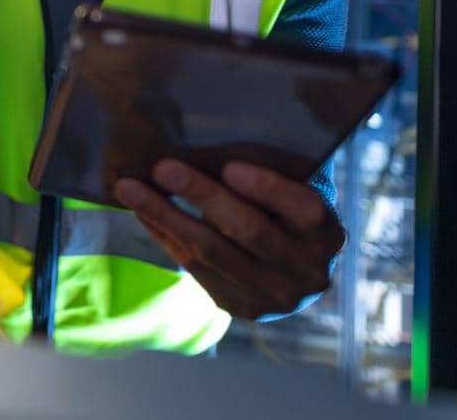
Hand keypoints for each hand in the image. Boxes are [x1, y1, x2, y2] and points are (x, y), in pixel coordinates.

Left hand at [114, 159, 343, 320]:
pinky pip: (195, 268)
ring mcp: (274, 297)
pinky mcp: (241, 307)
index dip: (268, 188)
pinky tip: (142, 211)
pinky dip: (165, 236)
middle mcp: (307, 271)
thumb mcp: (287, 186)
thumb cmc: (282, 208)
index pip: (303, 208)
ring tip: (131, 188)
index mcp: (326, 233)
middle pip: (250, 231)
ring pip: (213, 252)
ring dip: (166, 216)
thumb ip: (256, 171)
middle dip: (203, 196)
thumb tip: (194, 149)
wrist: (290, 269)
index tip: (230, 167)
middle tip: (164, 167)